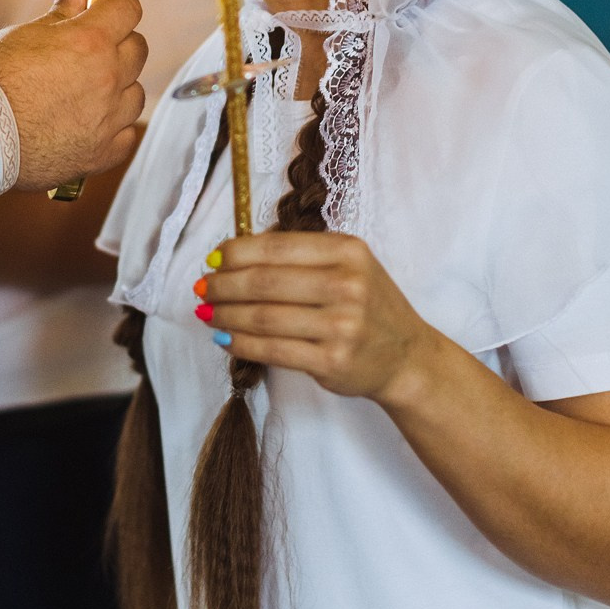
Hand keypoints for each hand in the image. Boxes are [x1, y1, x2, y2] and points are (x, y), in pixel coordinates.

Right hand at [0, 0, 147, 189]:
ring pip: (135, 93)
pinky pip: (127, 135)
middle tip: (89, 51)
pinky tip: (90, 124)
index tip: (104, 9)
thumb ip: (61, 12)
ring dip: (119, 88)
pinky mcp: (101, 153)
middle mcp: (107, 78)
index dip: (116, 5)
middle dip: (118, 44)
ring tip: (86, 91)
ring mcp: (108, 119)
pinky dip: (114, 128)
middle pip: (137, 49)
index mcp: (90, 41)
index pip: (128, 8)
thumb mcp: (25, 34)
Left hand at [198, 232, 437, 402]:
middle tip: (202, 289)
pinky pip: (272, 349)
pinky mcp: (332, 361)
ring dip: (225, 315)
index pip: (276, 247)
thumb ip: (301, 256)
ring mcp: (341, 325)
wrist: (407, 356)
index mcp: (348, 251)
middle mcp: (347, 285)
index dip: (235, 253)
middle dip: (223, 285)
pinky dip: (241, 343)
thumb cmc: (369, 305)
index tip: (212, 259)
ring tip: (207, 313)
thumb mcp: (349, 266)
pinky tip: (225, 338)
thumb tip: (231, 256)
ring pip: (263, 317)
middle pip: (264, 282)